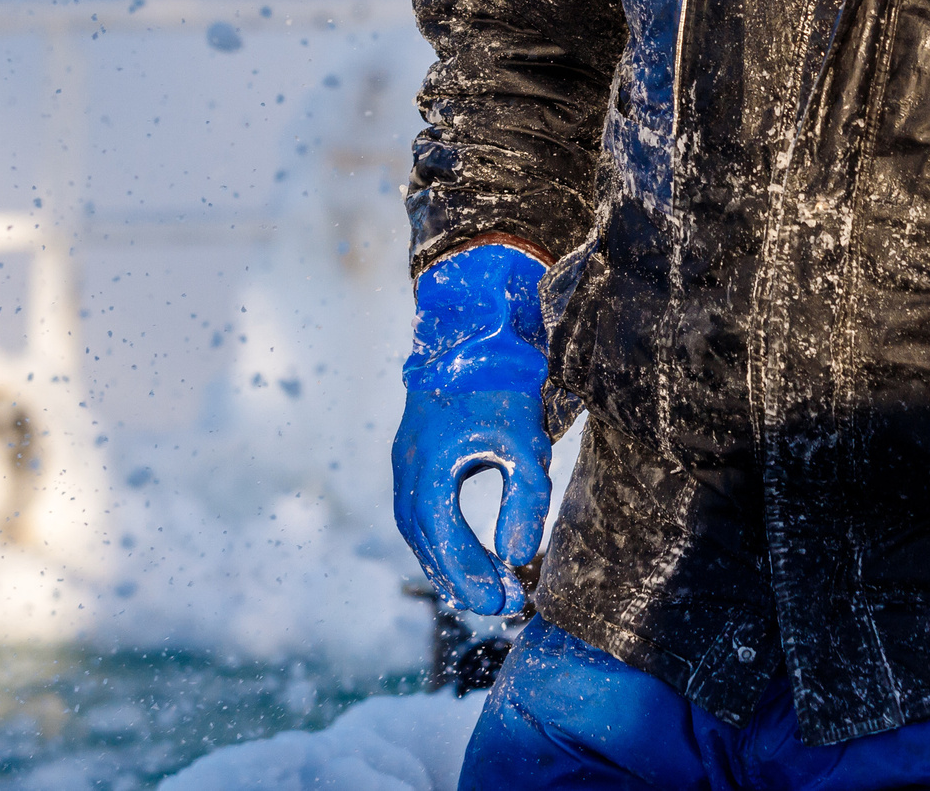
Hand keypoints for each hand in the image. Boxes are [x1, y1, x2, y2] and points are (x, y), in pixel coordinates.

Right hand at [392, 244, 553, 614]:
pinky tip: (469, 550)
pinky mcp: (414, 454)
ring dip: (450, 560)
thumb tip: (517, 558)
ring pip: (420, 528)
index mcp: (429, 467)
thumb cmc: (500, 380)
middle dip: (462, 577)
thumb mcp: (523, 441)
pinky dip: (443, 536)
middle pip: (426, 541)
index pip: (444, 539)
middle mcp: (407, 469)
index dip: (471, 576)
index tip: (502, 603)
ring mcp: (406, 461)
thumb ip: (523, 500)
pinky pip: (422, 509)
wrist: (472, 325)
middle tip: (502, 604)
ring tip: (488, 587)